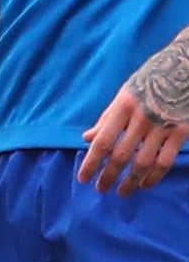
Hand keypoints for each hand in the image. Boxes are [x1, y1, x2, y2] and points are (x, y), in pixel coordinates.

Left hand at [78, 34, 188, 194]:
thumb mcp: (123, 96)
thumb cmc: (149, 82)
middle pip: (121, 155)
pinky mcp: (181, 132)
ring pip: (143, 162)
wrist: (184, 69)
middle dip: (109, 175)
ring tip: (122, 192)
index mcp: (122, 107)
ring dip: (131, 181)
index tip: (83, 179)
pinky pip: (165, 160)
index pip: (102, 141)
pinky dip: (154, 176)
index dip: (91, 162)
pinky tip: (146, 185)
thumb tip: (86, 138)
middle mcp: (141, 118)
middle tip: (101, 190)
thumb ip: (106, 119)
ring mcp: (162, 126)